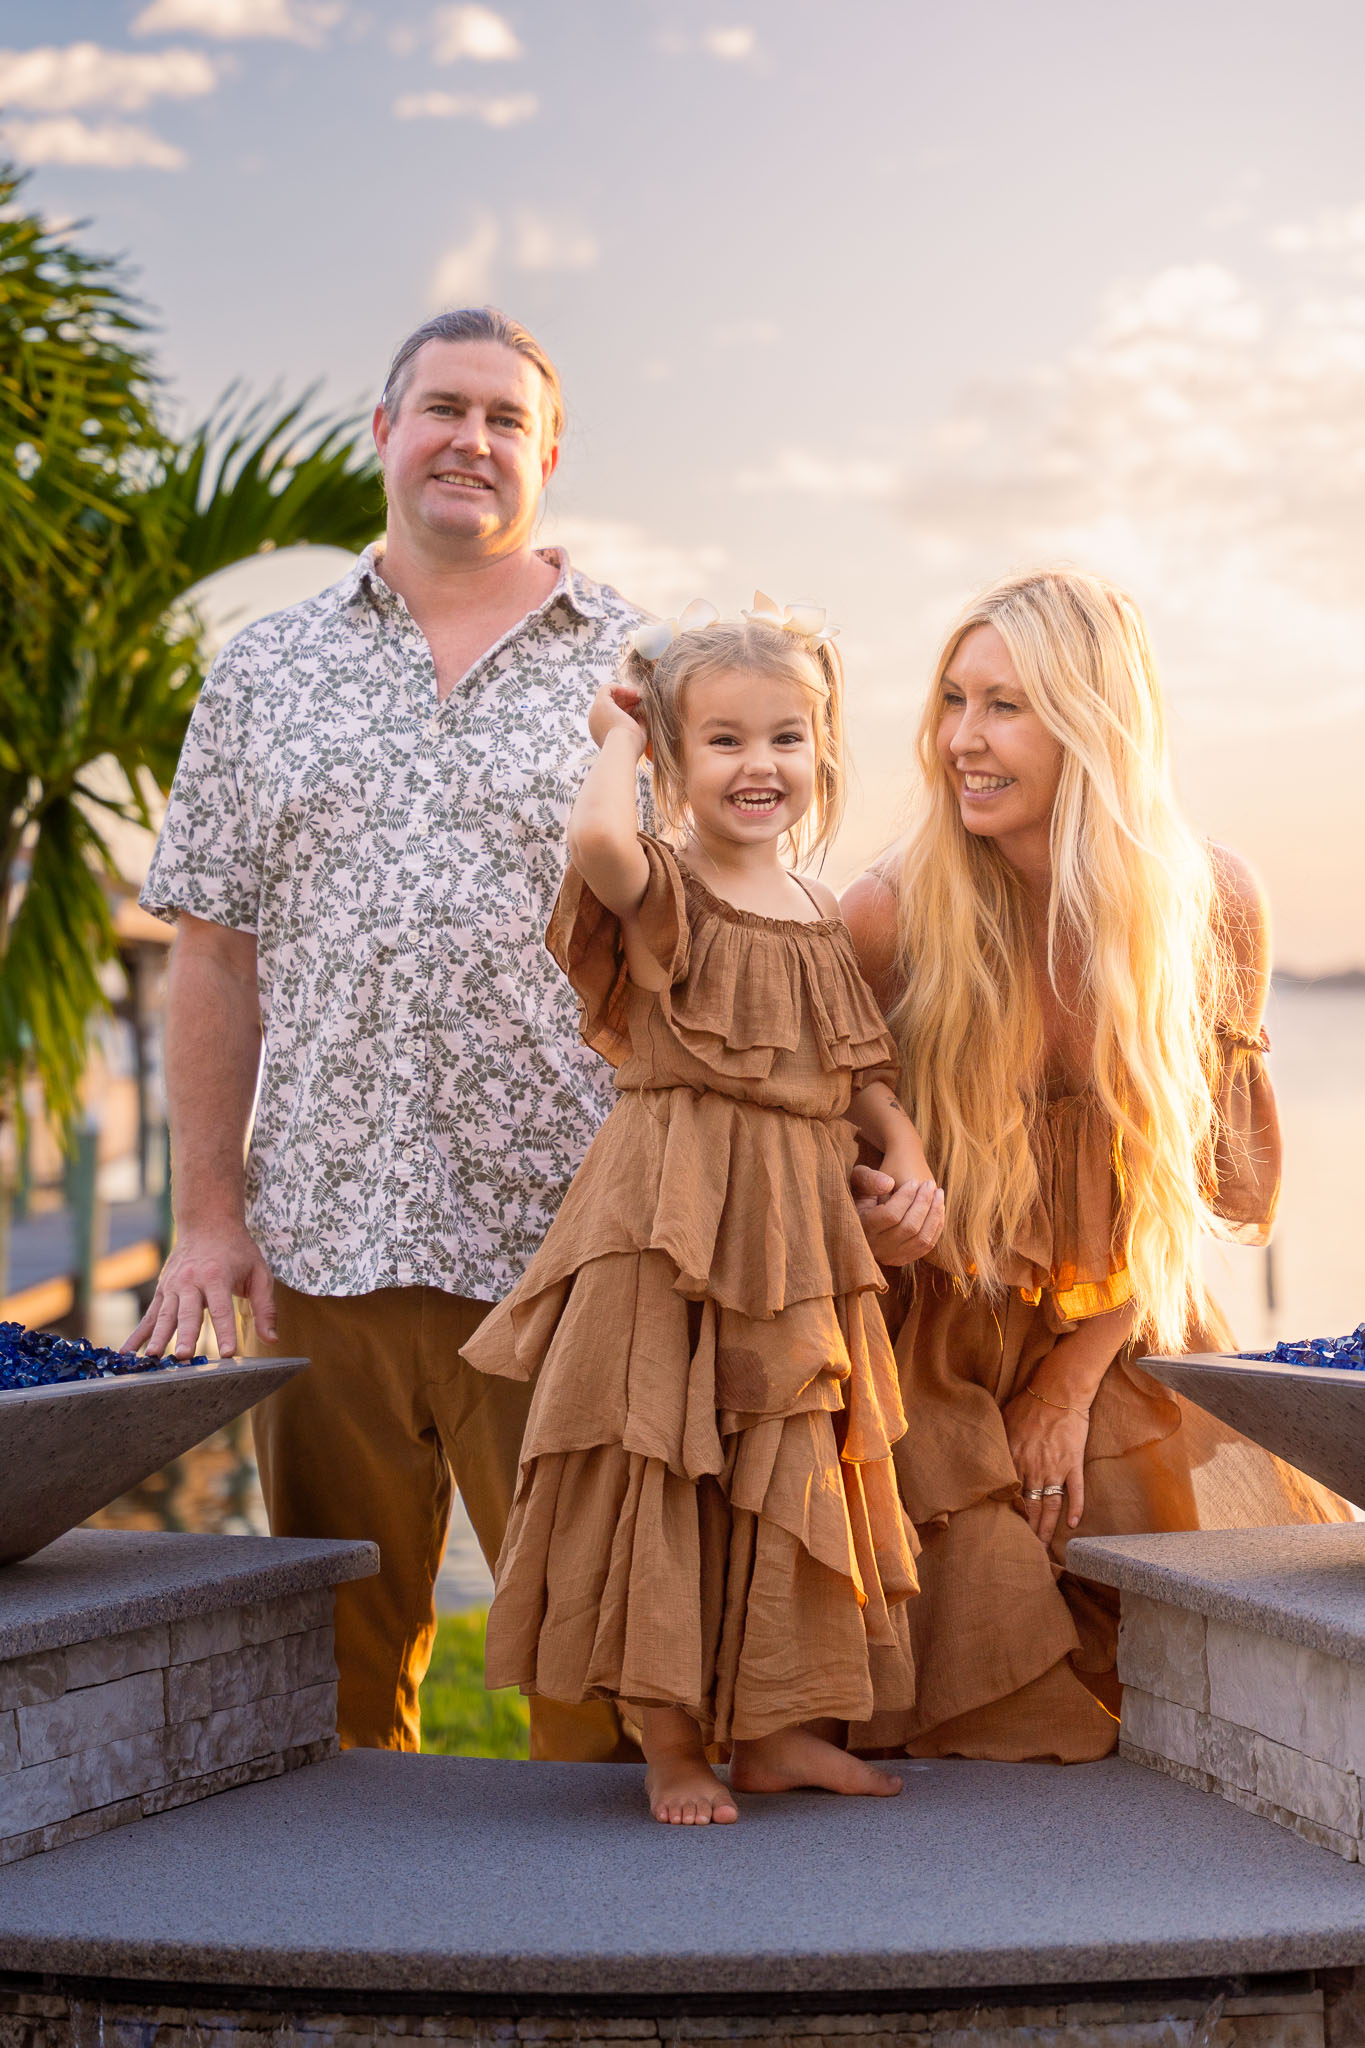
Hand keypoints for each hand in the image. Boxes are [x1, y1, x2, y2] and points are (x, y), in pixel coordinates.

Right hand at [125, 1223, 275, 1361]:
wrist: (207, 1223)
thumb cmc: (238, 1251)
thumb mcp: (259, 1273)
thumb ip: (266, 1308)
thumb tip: (271, 1339)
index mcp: (217, 1276)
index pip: (222, 1308)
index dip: (225, 1331)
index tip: (227, 1353)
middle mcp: (191, 1280)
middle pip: (188, 1312)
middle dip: (186, 1335)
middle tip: (184, 1357)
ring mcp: (173, 1285)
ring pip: (165, 1315)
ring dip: (159, 1337)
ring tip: (153, 1358)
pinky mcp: (162, 1290)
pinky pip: (150, 1315)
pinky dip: (139, 1334)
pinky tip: (129, 1352)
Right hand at [588, 681, 646, 754]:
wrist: (623, 748)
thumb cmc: (631, 747)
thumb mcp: (636, 736)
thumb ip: (639, 724)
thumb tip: (644, 714)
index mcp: (602, 732)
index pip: (613, 715)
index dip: (627, 709)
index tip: (641, 709)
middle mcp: (596, 722)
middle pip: (611, 705)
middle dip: (627, 701)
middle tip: (641, 700)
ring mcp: (596, 712)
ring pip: (609, 696)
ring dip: (625, 694)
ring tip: (640, 695)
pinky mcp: (600, 704)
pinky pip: (607, 689)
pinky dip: (621, 688)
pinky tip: (634, 692)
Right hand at [851, 1164, 944, 1265]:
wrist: (861, 1214)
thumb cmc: (861, 1192)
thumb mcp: (858, 1180)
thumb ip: (869, 1179)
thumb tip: (889, 1183)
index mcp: (863, 1227)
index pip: (891, 1215)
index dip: (906, 1197)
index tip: (914, 1181)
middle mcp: (876, 1246)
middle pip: (909, 1227)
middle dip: (924, 1203)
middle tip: (930, 1183)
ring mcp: (891, 1256)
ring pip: (922, 1239)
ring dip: (935, 1214)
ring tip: (938, 1193)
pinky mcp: (903, 1258)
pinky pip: (927, 1245)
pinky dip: (937, 1226)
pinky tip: (939, 1208)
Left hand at [1002, 1386, 1089, 1549]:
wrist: (1059, 1391)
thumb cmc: (1029, 1403)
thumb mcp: (1003, 1421)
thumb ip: (996, 1443)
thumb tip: (983, 1457)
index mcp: (1013, 1459)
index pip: (1009, 1496)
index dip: (1007, 1515)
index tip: (1004, 1531)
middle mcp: (1033, 1468)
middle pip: (1030, 1507)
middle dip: (1027, 1530)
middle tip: (1025, 1550)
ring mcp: (1055, 1468)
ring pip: (1050, 1505)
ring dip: (1047, 1528)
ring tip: (1044, 1547)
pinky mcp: (1074, 1464)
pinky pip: (1075, 1491)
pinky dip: (1075, 1509)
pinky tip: (1072, 1526)